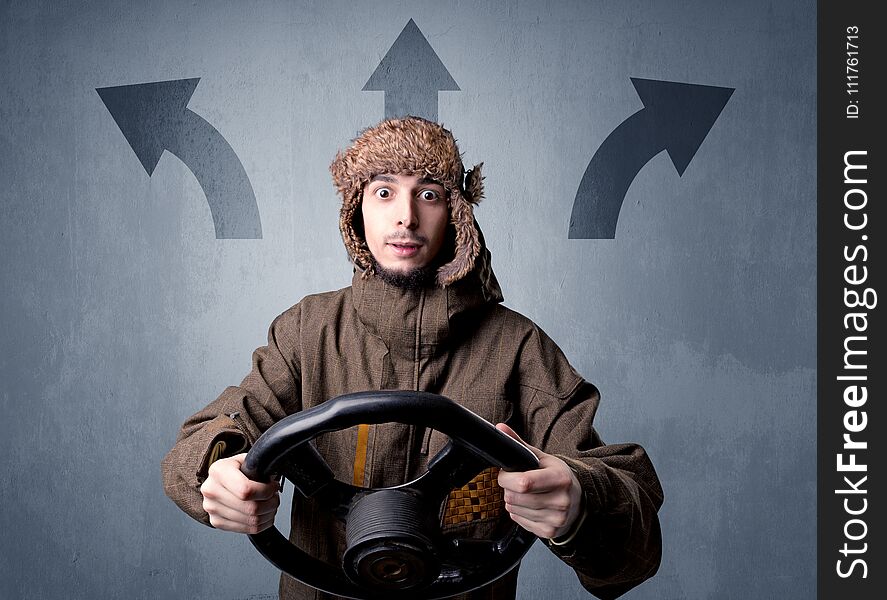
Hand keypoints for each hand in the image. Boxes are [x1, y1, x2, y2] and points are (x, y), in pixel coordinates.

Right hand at [199, 453, 280, 533]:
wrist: (219, 479)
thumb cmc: (236, 468)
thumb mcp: (247, 459)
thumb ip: (260, 466)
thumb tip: (273, 480)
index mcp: (218, 471)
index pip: (246, 490)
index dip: (266, 491)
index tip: (273, 487)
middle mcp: (211, 491)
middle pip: (251, 508)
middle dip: (271, 504)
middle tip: (274, 497)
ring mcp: (212, 508)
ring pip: (251, 521)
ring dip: (268, 514)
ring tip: (270, 504)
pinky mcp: (216, 522)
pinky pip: (247, 529)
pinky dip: (261, 524)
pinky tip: (263, 514)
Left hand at [496, 423, 582, 539]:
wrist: (578, 500)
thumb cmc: (557, 476)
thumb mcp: (542, 458)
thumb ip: (519, 444)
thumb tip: (500, 429)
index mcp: (560, 478)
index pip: (524, 483)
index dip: (506, 478)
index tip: (506, 473)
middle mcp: (561, 500)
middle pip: (514, 497)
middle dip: (508, 488)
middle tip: (518, 483)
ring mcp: (556, 518)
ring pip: (513, 509)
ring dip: (513, 500)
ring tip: (526, 494)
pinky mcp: (549, 531)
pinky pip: (518, 521)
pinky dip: (518, 513)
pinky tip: (530, 506)